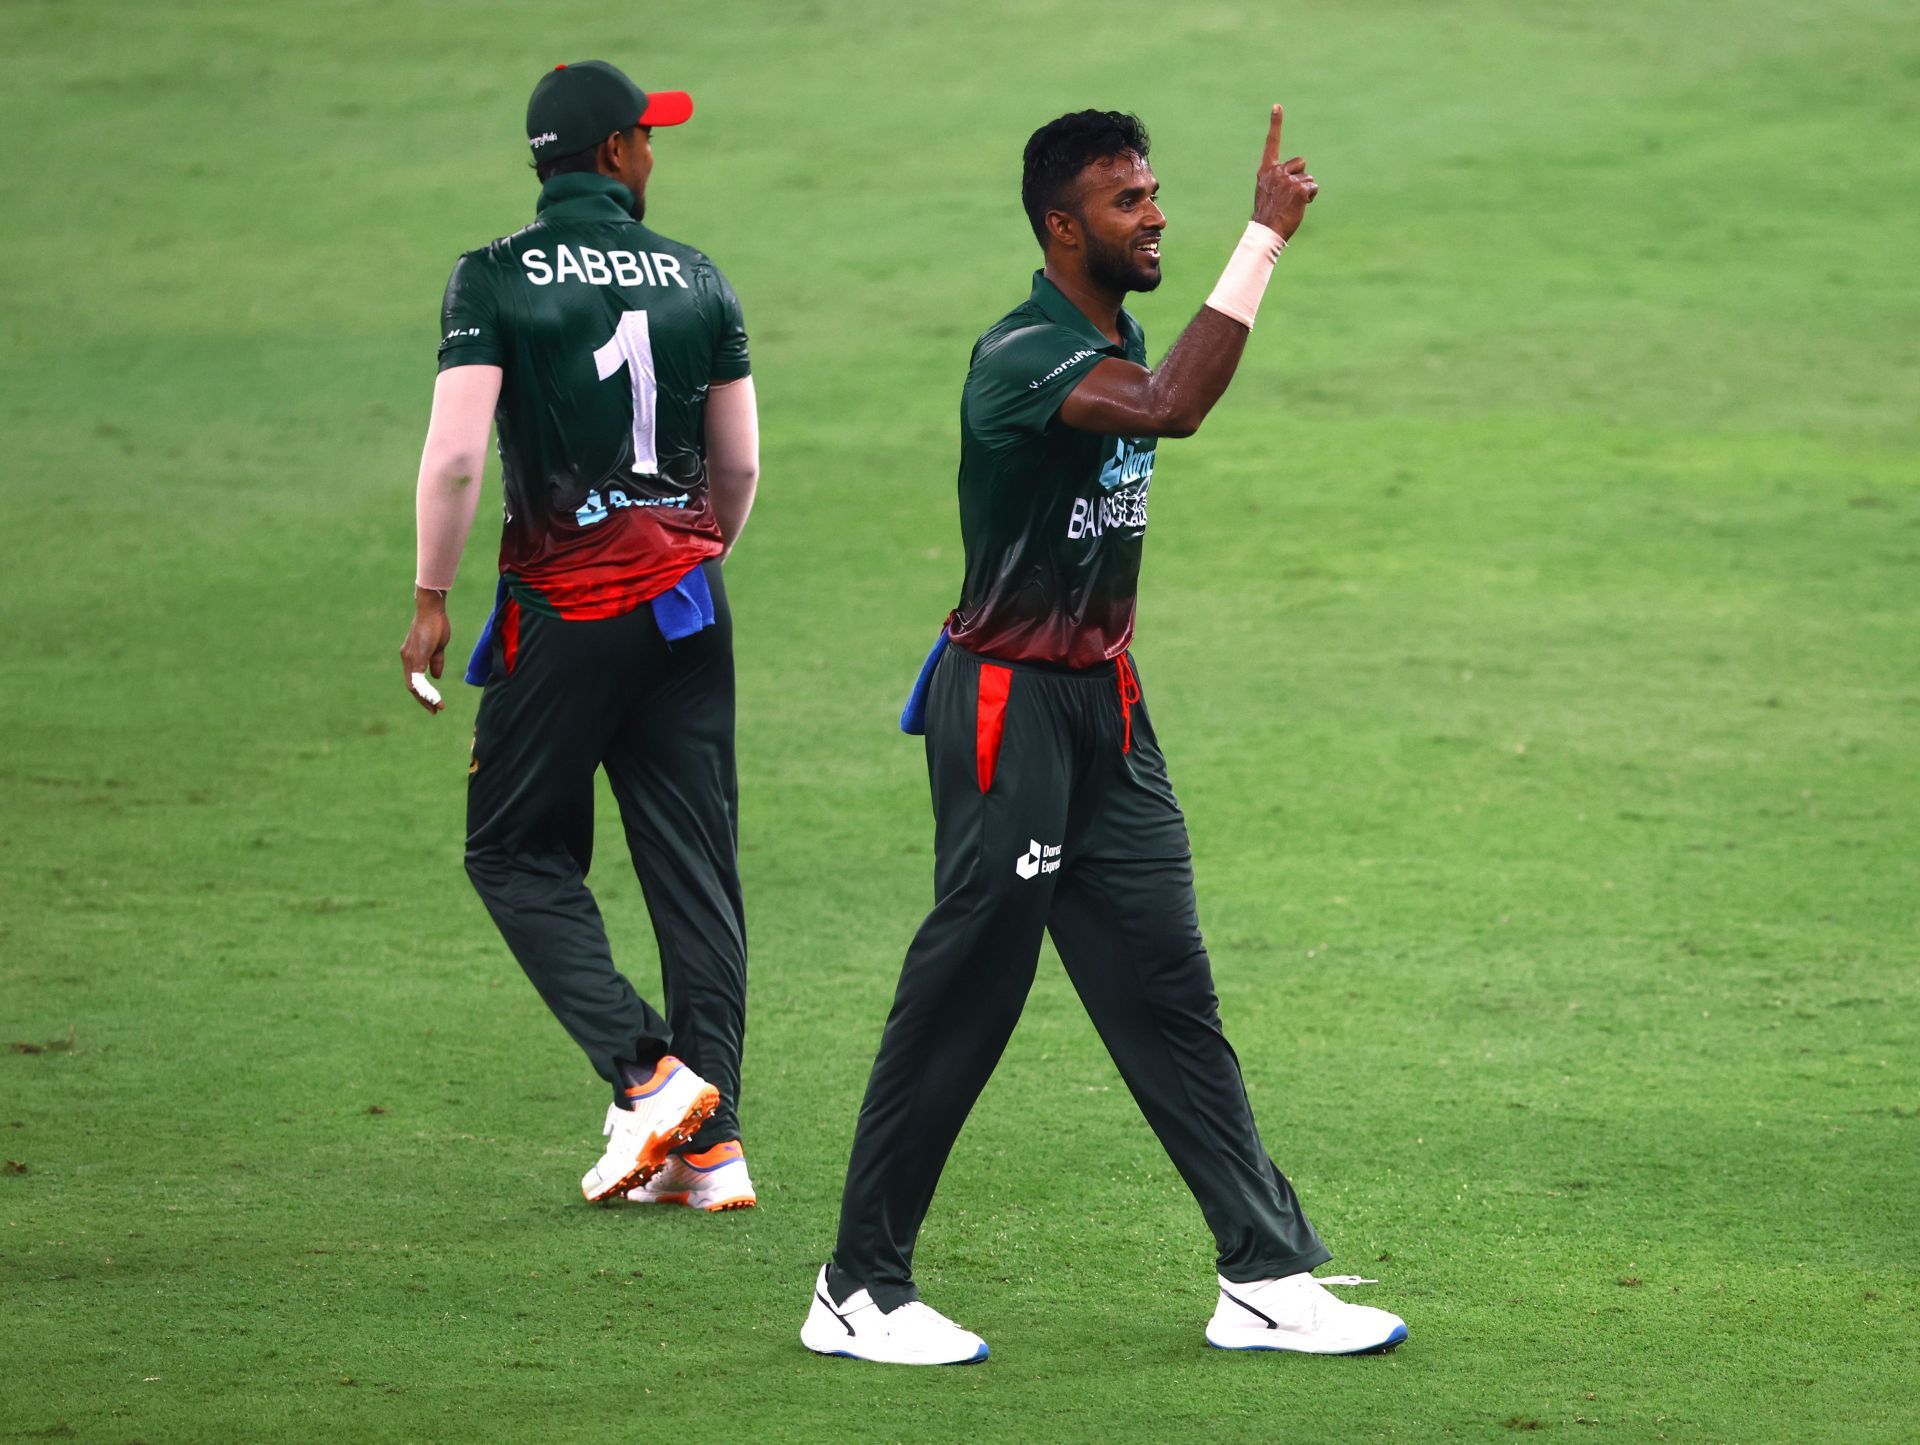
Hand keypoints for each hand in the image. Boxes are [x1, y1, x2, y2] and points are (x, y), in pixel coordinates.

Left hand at [400, 587, 451, 713]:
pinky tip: (433, 697)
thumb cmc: (435, 625)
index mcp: (412, 657)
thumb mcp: (437, 648)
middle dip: (423, 701)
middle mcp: (407, 658)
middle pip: (412, 686)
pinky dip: (426, 689)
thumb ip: (436, 662)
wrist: (432, 609)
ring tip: (437, 707)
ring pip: (414, 685)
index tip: (433, 704)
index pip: (414, 681)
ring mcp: (410, 657)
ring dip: (426, 698)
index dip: (423, 694)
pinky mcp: (417, 655)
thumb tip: (436, 676)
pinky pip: (419, 677)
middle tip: (434, 711)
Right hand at [1251, 104, 1318, 241]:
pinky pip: (1313, 188)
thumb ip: (1280, 180)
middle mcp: (1276, 171)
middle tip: (1290, 195)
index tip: (1277, 106)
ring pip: (1308, 177)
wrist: (1267, 231)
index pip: (1272, 143)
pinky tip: (1299, 206)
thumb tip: (1303, 182)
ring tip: (1293, 203)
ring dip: (1306, 190)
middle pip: (1301, 162)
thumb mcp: (1268, 192)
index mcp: (1266, 171)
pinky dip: (1310, 197)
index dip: (1275, 124)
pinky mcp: (1299, 188)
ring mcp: (1287, 179)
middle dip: (1301, 176)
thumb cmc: (1269, 215)